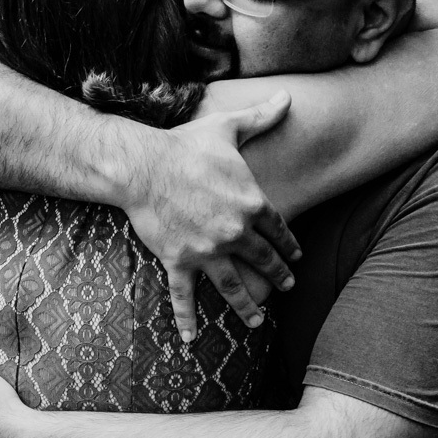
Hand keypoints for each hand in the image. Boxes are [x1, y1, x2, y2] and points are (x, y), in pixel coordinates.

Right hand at [124, 91, 300, 340]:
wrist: (142, 166)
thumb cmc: (185, 145)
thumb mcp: (227, 128)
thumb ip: (262, 117)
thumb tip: (288, 96)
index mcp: (252, 204)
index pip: (279, 229)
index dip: (289, 244)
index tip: (295, 255)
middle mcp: (235, 234)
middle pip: (264, 261)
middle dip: (279, 275)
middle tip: (288, 286)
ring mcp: (207, 252)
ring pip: (234, 286)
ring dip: (247, 307)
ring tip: (258, 321)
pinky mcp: (178, 261)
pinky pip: (183, 297)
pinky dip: (185, 320)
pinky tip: (189, 341)